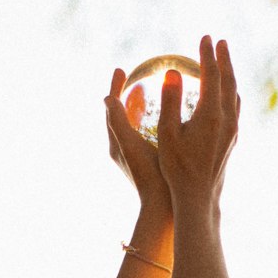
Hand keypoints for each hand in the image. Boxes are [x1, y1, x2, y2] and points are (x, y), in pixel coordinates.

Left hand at [104, 67, 170, 213]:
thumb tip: (106, 98)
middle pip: (121, 116)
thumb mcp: (132, 144)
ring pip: (136, 126)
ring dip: (140, 109)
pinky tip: (170, 119)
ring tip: (150, 95)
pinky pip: (149, 136)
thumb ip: (118, 121)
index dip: (115, 88)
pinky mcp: (149, 164)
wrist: (163, 209)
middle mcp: (123, 150)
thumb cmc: (149, 176)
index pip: (112, 109)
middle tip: (135, 79)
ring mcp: (136, 158)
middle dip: (126, 96)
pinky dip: (154, 123)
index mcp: (117, 144)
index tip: (121, 69)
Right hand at [156, 37, 239, 204]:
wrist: (198, 197)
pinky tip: (226, 96)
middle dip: (224, 59)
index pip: (211, 75)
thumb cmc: (177, 167)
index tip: (204, 38)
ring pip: (235, 94)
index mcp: (211, 114)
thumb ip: (170, 101)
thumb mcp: (167, 133)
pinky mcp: (233, 141)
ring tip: (224, 64)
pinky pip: (235, 109)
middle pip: (229, 80)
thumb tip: (173, 73)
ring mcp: (233, 131)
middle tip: (219, 42)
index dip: (207, 54)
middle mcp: (227, 119)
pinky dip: (230, 93)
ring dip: (230, 75)